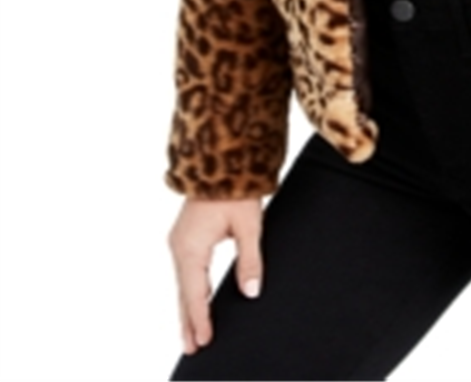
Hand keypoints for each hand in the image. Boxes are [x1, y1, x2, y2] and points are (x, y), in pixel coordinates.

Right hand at [167, 197, 262, 354]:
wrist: (222, 160)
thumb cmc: (235, 190)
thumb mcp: (248, 226)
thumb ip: (250, 261)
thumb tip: (251, 292)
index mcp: (191, 248)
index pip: (195, 294)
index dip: (200, 319)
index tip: (204, 341)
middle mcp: (179, 247)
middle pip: (184, 293)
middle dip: (189, 321)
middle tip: (193, 348)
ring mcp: (180, 241)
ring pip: (183, 283)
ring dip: (188, 307)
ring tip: (192, 333)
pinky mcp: (185, 236)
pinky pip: (186, 270)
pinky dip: (190, 289)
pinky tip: (197, 300)